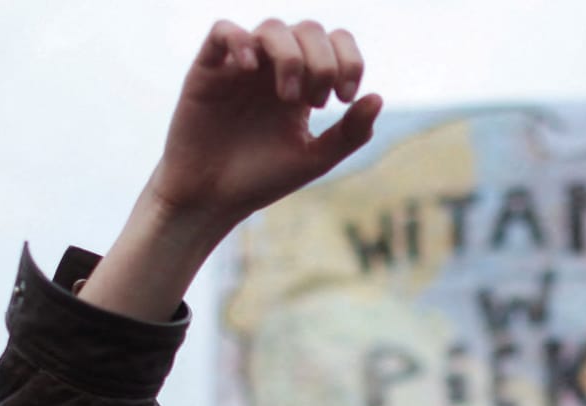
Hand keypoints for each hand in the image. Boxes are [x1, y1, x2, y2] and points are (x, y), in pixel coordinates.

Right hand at [149, 19, 381, 230]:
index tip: (344, 98)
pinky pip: (223, 31)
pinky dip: (240, 41)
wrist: (213, 197)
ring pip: (272, 27)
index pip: (335, 42)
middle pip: (309, 29)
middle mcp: (274, 68)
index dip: (349, 60)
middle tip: (316, 102)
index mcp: (304, 83)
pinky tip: (251, 68)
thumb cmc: (262, 178)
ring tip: (290, 97)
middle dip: (322, 62)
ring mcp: (241, 65)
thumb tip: (377, 97)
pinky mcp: (208, 70)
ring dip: (291, 57)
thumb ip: (350, 133)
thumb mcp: (314, 159)